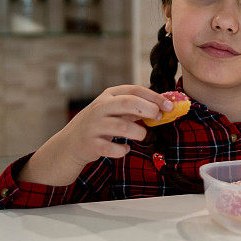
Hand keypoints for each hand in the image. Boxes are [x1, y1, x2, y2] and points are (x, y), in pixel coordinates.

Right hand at [57, 85, 174, 165]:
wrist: (70, 143)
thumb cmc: (102, 123)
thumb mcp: (116, 110)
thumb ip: (137, 107)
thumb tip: (165, 106)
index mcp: (109, 95)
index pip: (135, 90)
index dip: (155, 97)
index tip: (170, 105)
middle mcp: (100, 107)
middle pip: (129, 102)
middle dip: (148, 109)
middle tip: (158, 117)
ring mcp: (94, 125)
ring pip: (123, 127)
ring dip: (139, 133)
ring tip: (141, 135)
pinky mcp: (91, 144)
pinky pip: (114, 149)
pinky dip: (124, 150)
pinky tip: (125, 149)